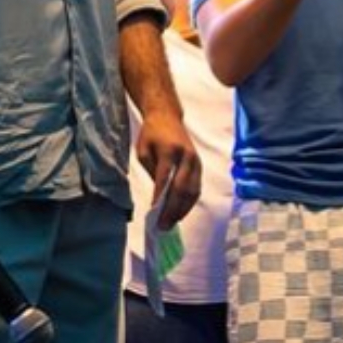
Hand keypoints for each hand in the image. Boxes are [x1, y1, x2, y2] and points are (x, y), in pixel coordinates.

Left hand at [134, 108, 201, 230]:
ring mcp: (195, 161)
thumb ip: (151, 170)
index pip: (165, 178)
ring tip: (171, 223)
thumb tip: (159, 194)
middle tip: (163, 225)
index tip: (154, 214)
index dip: (160, 197)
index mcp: (170, 150)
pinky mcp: (199, 165)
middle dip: (172, 210)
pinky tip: (180, 212)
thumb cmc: (151, 134)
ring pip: (192, 191)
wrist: (167, 116)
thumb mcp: (143, 149)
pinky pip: (197, 188)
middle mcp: (186, 156)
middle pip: (182, 188)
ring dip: (182, 210)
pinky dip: (189, 203)